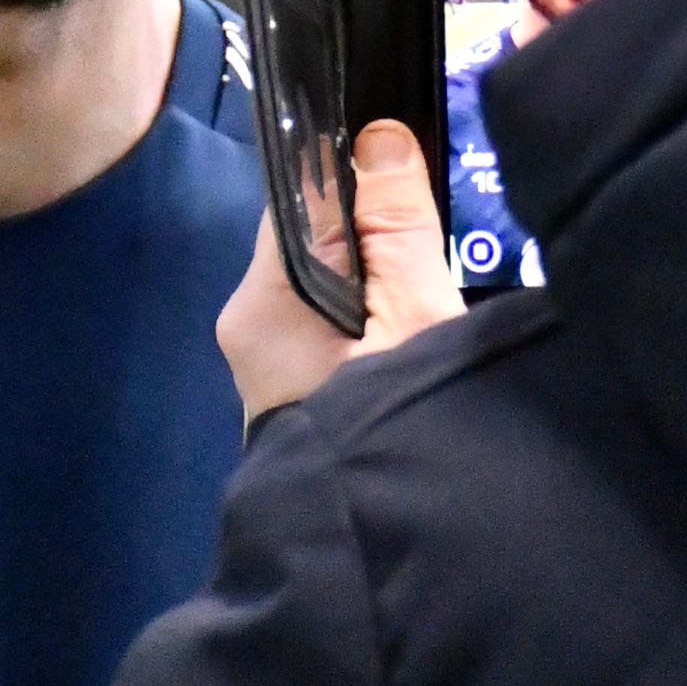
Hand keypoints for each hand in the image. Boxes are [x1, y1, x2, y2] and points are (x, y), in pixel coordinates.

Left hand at [216, 120, 468, 423]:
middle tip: (438, 237)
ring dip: (377, 282)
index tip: (407, 168)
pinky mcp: (297, 400)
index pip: (299, 201)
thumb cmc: (400, 425)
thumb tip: (377, 134)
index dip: (354, 177)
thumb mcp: (417, 314)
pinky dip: (372, 322)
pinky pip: (334, 332)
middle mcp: (249, 329)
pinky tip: (415, 334)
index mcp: (260, 302)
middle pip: (315, 245)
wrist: (385, 550)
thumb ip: (398, 224)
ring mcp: (269, 370)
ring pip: (327, 290)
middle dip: (372, 234)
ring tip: (432, 287)